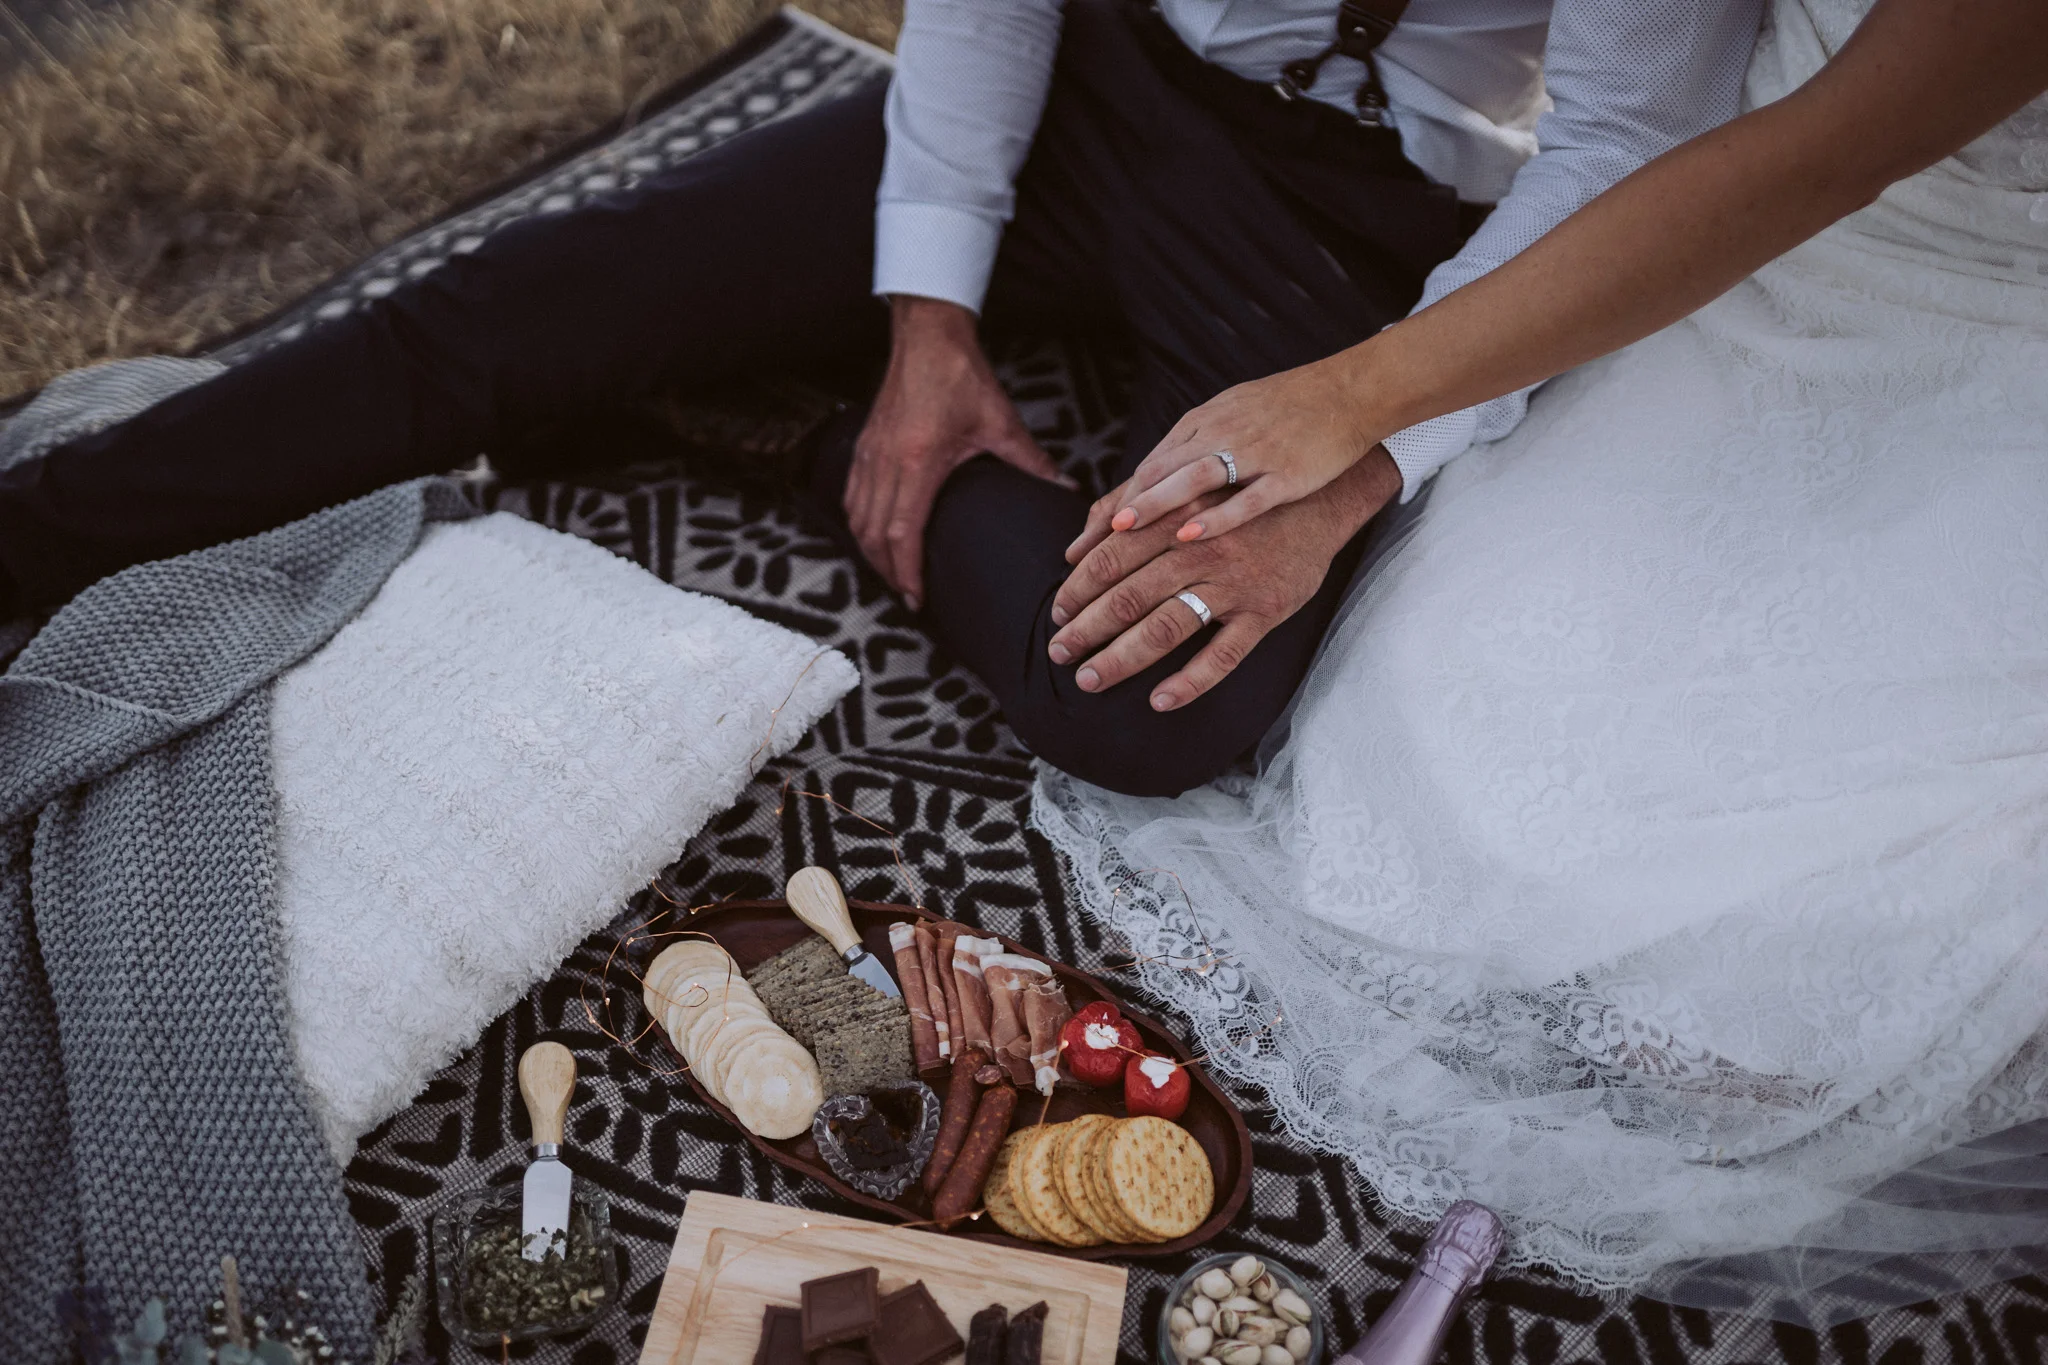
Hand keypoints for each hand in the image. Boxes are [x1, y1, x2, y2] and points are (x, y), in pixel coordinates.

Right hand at [845, 296, 1072, 607]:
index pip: (903, 532)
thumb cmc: (961, 375)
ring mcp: (869, 453)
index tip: (916, 598)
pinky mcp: (864, 445)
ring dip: (870, 552)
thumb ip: (1032, 462)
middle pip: (874, 534)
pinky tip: (872, 535)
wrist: (926, 335)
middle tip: (907, 597)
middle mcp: (886, 461)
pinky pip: (852, 495)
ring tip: (891, 574)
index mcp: (919, 461)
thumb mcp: (1000, 421)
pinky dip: (859, 523)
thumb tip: (1067, 491)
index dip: (906, 571)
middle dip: (887, 571)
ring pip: (857, 518)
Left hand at [1048, 453, 1400, 710]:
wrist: (1319, 501)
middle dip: (1087, 628)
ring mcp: (1234, 584)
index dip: (1079, 588)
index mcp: (1175, 518)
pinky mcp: (1266, 612)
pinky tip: (1159, 701)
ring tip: (1089, 680)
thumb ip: (1126, 510)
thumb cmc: (1236, 499)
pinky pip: (1225, 654)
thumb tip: (1075, 549)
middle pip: (1131, 596)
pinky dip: (1191, 680)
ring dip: (1122, 657)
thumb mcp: (1184, 491)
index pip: (1113, 556)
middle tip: (1060, 652)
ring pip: (1167, 626)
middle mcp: (1201, 549)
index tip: (1057, 613)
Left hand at [1106, 351, 1386, 544]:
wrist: (1349, 393)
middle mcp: (1222, 434)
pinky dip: (1216, 515)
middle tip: (1092, 542)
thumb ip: (1188, 447)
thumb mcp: (1228, 415)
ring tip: (1124, 530)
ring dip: (1156, 503)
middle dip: (1123, 508)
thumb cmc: (1285, 408)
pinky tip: (1189, 535)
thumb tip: (1146, 482)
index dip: (1116, 502)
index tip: (1087, 540)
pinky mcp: (1287, 474)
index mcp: (1204, 422)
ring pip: (1194, 478)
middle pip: (1160, 471)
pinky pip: (1246, 498)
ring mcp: (1255, 454)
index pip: (1149, 465)